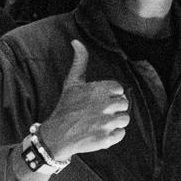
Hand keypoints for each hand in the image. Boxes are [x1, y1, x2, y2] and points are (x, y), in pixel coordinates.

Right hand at [39, 40, 128, 158]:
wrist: (56, 136)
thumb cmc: (66, 107)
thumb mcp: (72, 82)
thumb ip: (79, 61)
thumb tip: (76, 41)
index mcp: (100, 89)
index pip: (119, 89)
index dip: (110, 95)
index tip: (98, 101)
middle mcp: (105, 105)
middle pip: (124, 104)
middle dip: (113, 109)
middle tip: (98, 114)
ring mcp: (106, 123)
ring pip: (124, 119)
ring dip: (115, 122)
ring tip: (100, 123)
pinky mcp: (106, 139)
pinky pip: (121, 134)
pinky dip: (113, 135)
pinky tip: (100, 133)